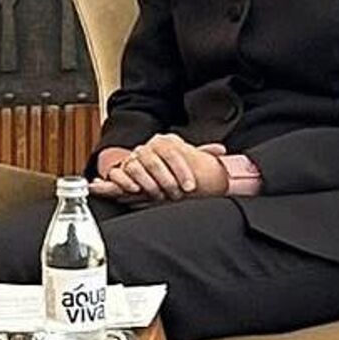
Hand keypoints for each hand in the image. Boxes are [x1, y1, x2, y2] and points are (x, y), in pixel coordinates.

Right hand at [91, 136, 229, 201]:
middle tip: (176, 196)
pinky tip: (136, 190)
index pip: (172, 153)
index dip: (182, 171)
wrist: (142, 165)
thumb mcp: (184, 158)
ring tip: (159, 195)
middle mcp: (145, 149)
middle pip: (154, 162)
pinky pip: (117, 173)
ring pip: (136, 167)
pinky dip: (125, 181)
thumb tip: (221, 150)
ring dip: (148, 183)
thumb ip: (201, 153)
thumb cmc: (167, 165)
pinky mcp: (117, 170)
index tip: (191, 187)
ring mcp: (130, 159)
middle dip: (167, 181)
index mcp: (162, 143)